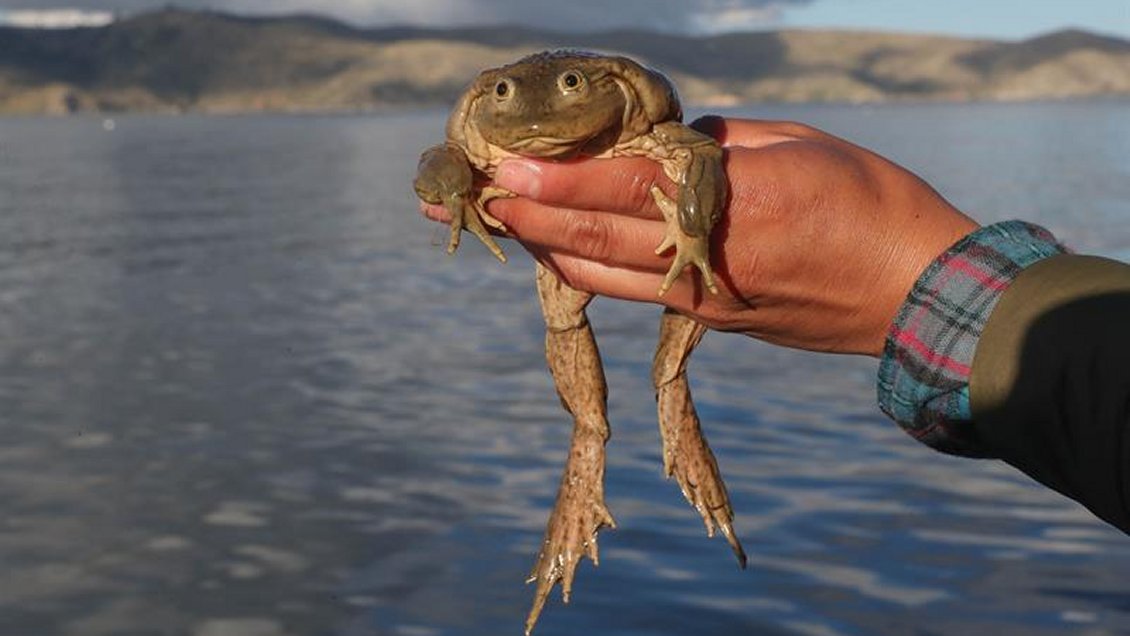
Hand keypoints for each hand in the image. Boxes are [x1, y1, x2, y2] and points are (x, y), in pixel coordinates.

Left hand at [420, 117, 977, 356]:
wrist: (918, 297)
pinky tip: (563, 254)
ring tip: (501, 224)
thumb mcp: (797, 145)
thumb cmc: (872, 203)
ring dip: (546, 248)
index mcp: (733, 203)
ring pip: (603, 276)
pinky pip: (631, 292)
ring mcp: (702, 299)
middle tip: (473, 197)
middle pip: (595, 240)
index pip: (624, 189)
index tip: (501, 168)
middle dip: (528, 216)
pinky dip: (589, 271)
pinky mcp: (710, 321)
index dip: (556, 179)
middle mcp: (705, 259)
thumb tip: (662, 146)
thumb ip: (717, 145)